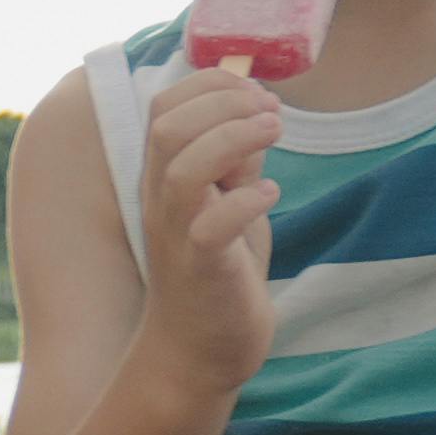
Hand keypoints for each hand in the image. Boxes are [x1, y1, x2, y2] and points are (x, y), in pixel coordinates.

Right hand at [129, 68, 289, 393]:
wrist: (199, 351)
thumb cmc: (217, 273)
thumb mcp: (230, 203)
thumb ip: (237, 161)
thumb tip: (258, 112)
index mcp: (163, 177)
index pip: (165, 107)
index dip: (210, 84)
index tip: (257, 91)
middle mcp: (161, 201)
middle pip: (168, 127)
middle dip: (225, 102)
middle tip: (271, 110)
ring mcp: (178, 235)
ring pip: (184, 169)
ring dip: (234, 138)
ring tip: (274, 132)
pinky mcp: (202, 269)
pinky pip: (212, 226)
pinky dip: (245, 201)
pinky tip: (270, 194)